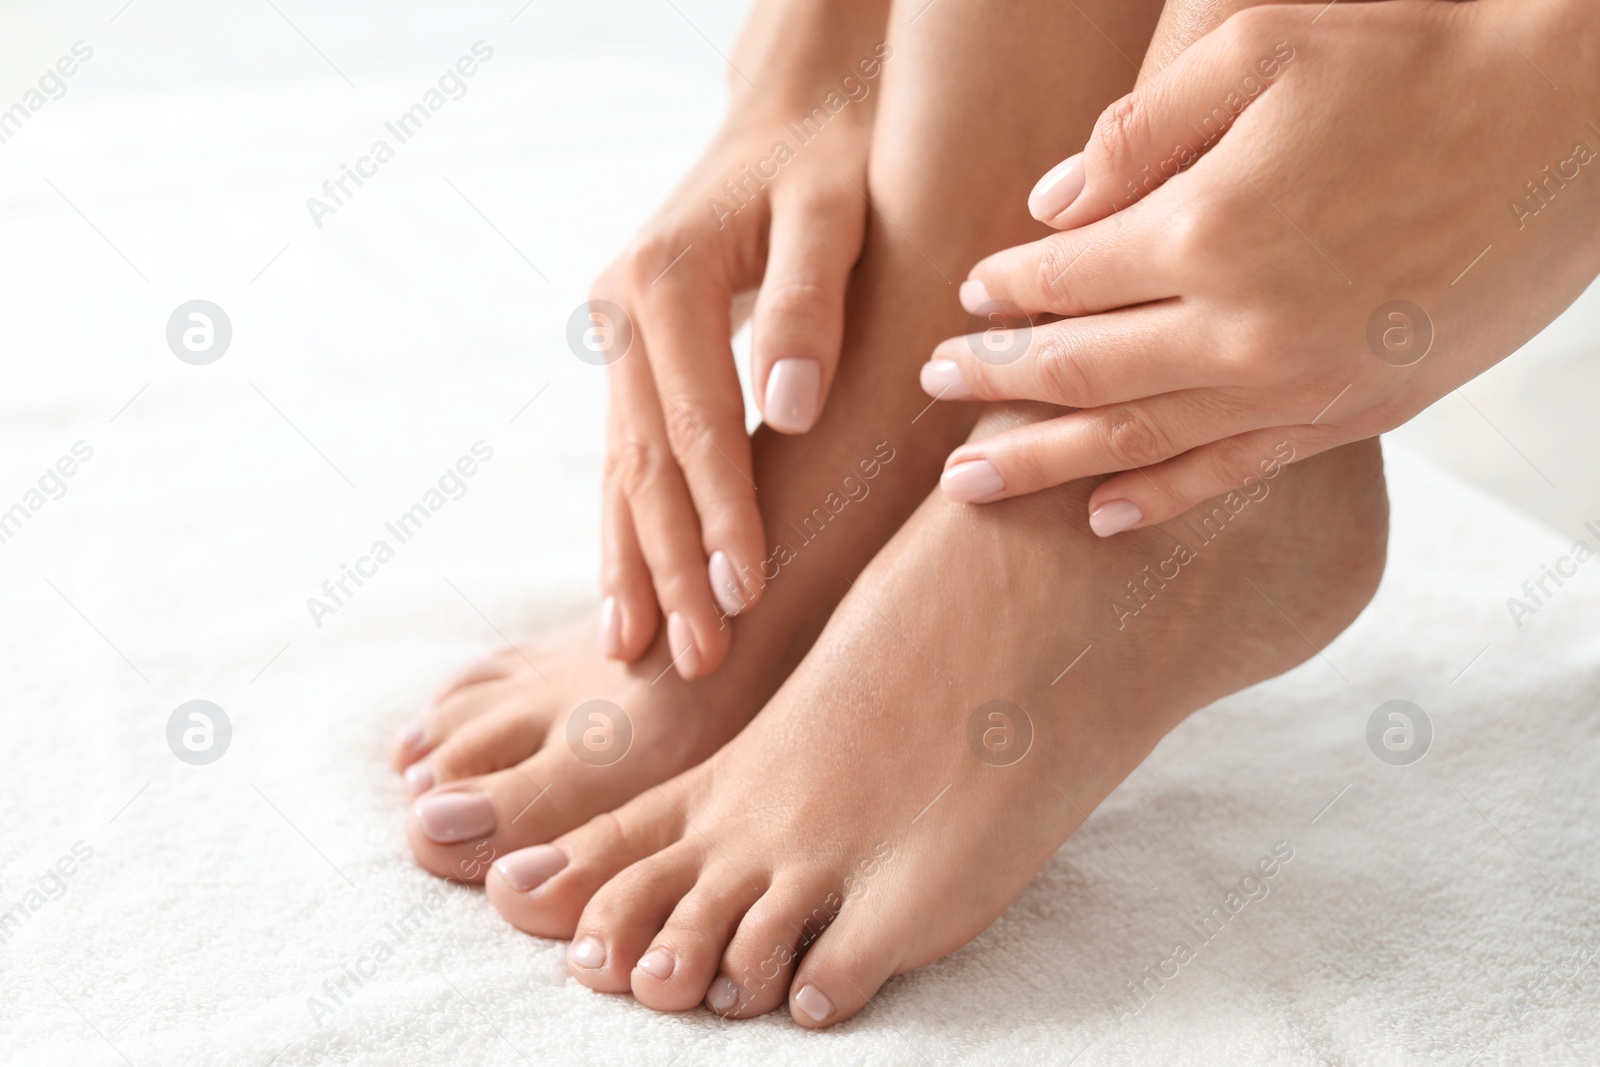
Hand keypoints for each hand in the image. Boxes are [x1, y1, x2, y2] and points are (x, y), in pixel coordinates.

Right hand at [593, 4, 887, 675]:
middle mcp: (622, 309)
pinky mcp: (628, 356)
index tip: (747, 594)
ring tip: (636, 654)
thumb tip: (787, 408)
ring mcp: (614, 335)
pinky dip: (623, 528)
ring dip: (632, 564)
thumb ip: (812, 301)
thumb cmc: (831, 161)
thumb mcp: (836, 210)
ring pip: (620, 470)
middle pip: (645, 462)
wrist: (792, 115)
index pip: (697, 423)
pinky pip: (621, 457)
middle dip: (670, 565)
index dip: (721, 514)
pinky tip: (625, 594)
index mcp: (667, 276)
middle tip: (696, 659)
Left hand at [921, 0, 1599, 533]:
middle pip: (1078, 370)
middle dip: (994, 384)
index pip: (1064, 279)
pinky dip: (1164, 498)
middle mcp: (1240, 322)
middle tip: (931, 396)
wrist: (1578, 113)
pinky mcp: (1355, 411)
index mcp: (1206, 225)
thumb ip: (1143, 130)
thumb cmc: (1419, 53)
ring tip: (967, 486)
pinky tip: (1105, 518)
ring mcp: (1298, 380)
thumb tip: (1050, 206)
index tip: (965, 303)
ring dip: (1045, 462)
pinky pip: (1236, 472)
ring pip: (1138, 440)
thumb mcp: (1264, 46)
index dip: (1003, 293)